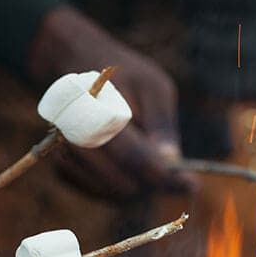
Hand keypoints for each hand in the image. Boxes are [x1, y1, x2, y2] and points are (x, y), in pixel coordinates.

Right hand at [27, 7, 197, 198]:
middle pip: (125, 184)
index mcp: (99, 112)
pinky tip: (125, 160)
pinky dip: (118, 184)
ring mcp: (66, 156)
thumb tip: (171, 163)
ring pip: (113, 193)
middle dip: (152, 181)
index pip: (136, 159)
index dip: (165, 178)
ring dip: (136, 183)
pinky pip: (100, 193)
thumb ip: (161, 124)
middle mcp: (76, 138)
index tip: (192, 186)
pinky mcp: (63, 169)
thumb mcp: (152, 86)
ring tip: (145, 154)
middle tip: (171, 168)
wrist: (74, 62)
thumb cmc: (121, 74)